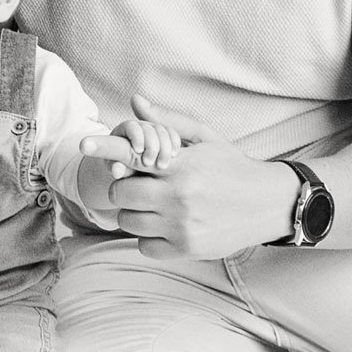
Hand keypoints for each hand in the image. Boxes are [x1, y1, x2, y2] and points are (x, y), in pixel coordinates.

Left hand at [95, 95, 295, 260]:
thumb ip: (167, 122)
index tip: (82, 143)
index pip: (133, 153)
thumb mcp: (205, 137)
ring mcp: (181, 225)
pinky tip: (164, 226)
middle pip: (121, 193)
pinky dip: (148, 238)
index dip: (104, 147)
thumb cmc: (232, 166)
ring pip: (128, 222)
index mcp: (181, 164)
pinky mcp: (186, 248)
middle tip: (139, 185)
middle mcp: (179, 196)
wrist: (269, 204)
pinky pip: (144, 246)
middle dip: (124, 187)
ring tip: (153, 205)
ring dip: (134, 213)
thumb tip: (135, 103)